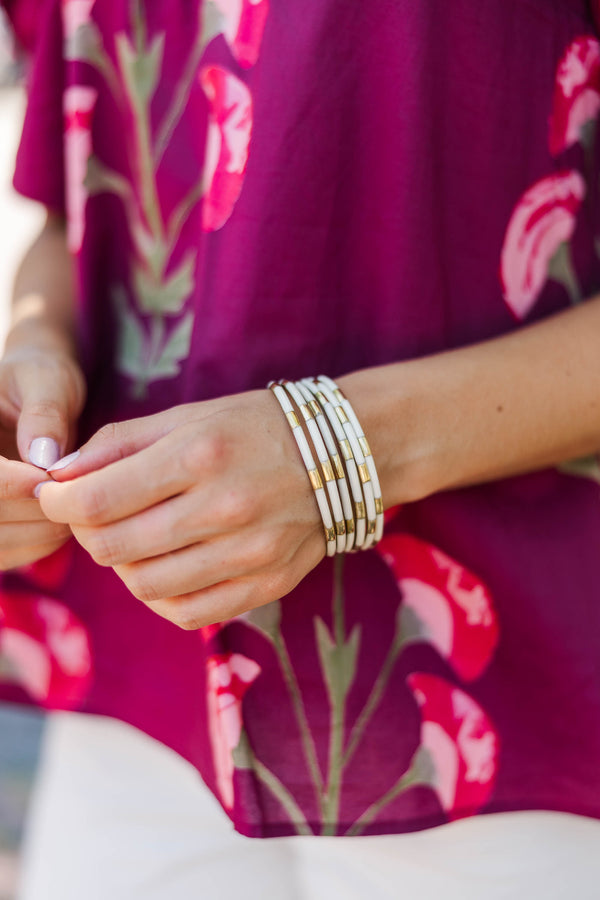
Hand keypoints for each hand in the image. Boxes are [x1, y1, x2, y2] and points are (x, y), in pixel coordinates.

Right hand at [0, 344, 84, 568]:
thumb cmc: (40, 379)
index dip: (9, 485)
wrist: (34, 392)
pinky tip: (60, 527)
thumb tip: (45, 457)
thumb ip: (45, 411)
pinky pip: (0, 554)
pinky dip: (32, 547)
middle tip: (73, 500)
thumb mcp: (45, 378)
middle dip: (29, 511)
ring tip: (72, 512)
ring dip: (34, 535)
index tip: (51, 477)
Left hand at [38, 391, 325, 628]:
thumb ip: (119, 443)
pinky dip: (160, 597)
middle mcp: (224, 508)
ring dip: (123, 564)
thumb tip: (60, 477)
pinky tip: (165, 569)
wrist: (342, 455)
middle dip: (87, 532)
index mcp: (199, 455)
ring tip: (134, 538)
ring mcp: (249, 554)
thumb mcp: (188, 416)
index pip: (99, 500)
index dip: (61, 504)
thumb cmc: (255, 427)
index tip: (55, 497)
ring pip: (145, 586)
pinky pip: (188, 614)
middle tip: (94, 515)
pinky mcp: (266, 585)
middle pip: (114, 547)